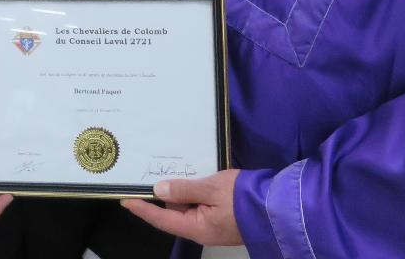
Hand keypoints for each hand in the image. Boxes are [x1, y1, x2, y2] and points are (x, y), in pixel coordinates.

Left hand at [121, 170, 242, 245]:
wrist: (279, 205)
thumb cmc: (243, 197)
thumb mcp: (211, 188)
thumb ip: (184, 190)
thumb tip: (158, 191)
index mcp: (197, 228)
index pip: (161, 221)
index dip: (142, 209)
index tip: (125, 200)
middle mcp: (203, 230)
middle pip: (175, 214)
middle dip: (163, 197)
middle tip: (147, 177)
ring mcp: (215, 224)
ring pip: (189, 207)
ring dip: (180, 192)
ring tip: (168, 173)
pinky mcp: (225, 216)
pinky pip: (202, 204)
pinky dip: (194, 192)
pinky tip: (191, 177)